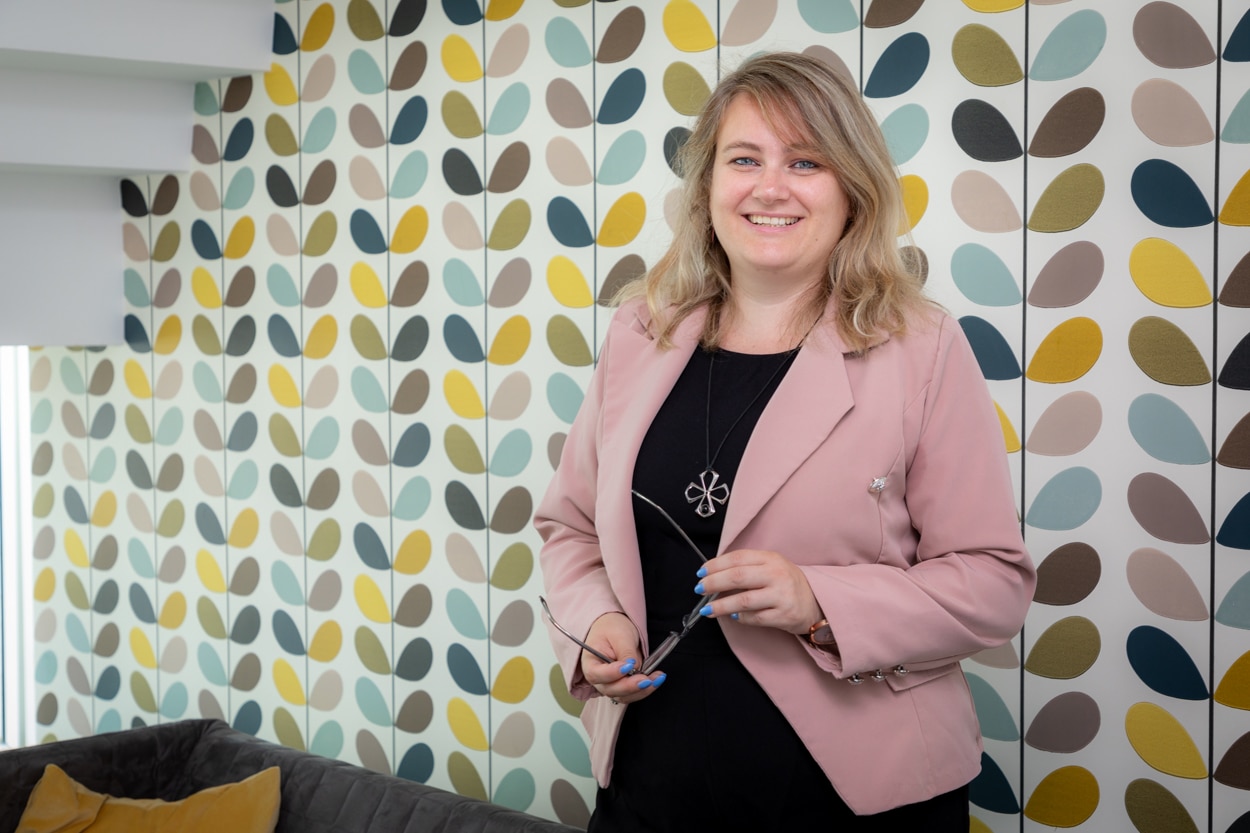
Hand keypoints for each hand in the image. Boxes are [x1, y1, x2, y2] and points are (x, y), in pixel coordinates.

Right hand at [581, 612, 666, 703]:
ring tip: (656, 678)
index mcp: (590, 662)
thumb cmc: (611, 628)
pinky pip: (633, 694)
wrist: (614, 628)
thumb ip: (626, 652)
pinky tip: (655, 680)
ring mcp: (610, 684)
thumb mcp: (619, 635)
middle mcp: (598, 678)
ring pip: (624, 696)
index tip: (627, 666)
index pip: (596, 674)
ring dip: (641, 690)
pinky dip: (645, 690)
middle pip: (611, 689)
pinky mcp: (622, 686)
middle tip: (645, 679)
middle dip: (630, 686)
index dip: (611, 673)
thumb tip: (634, 668)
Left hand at [694, 549, 822, 633]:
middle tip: (699, 589)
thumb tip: (713, 574)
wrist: (816, 603)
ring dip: (721, 606)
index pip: (737, 558)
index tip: (701, 573)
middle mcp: (777, 575)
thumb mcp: (771, 566)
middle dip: (713, 583)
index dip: (715, 565)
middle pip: (737, 577)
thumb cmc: (786, 583)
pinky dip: (740, 618)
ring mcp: (781, 595)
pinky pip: (755, 618)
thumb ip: (747, 566)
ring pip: (743, 600)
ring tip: (707, 609)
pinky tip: (732, 616)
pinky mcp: (784, 615)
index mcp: (771, 558)